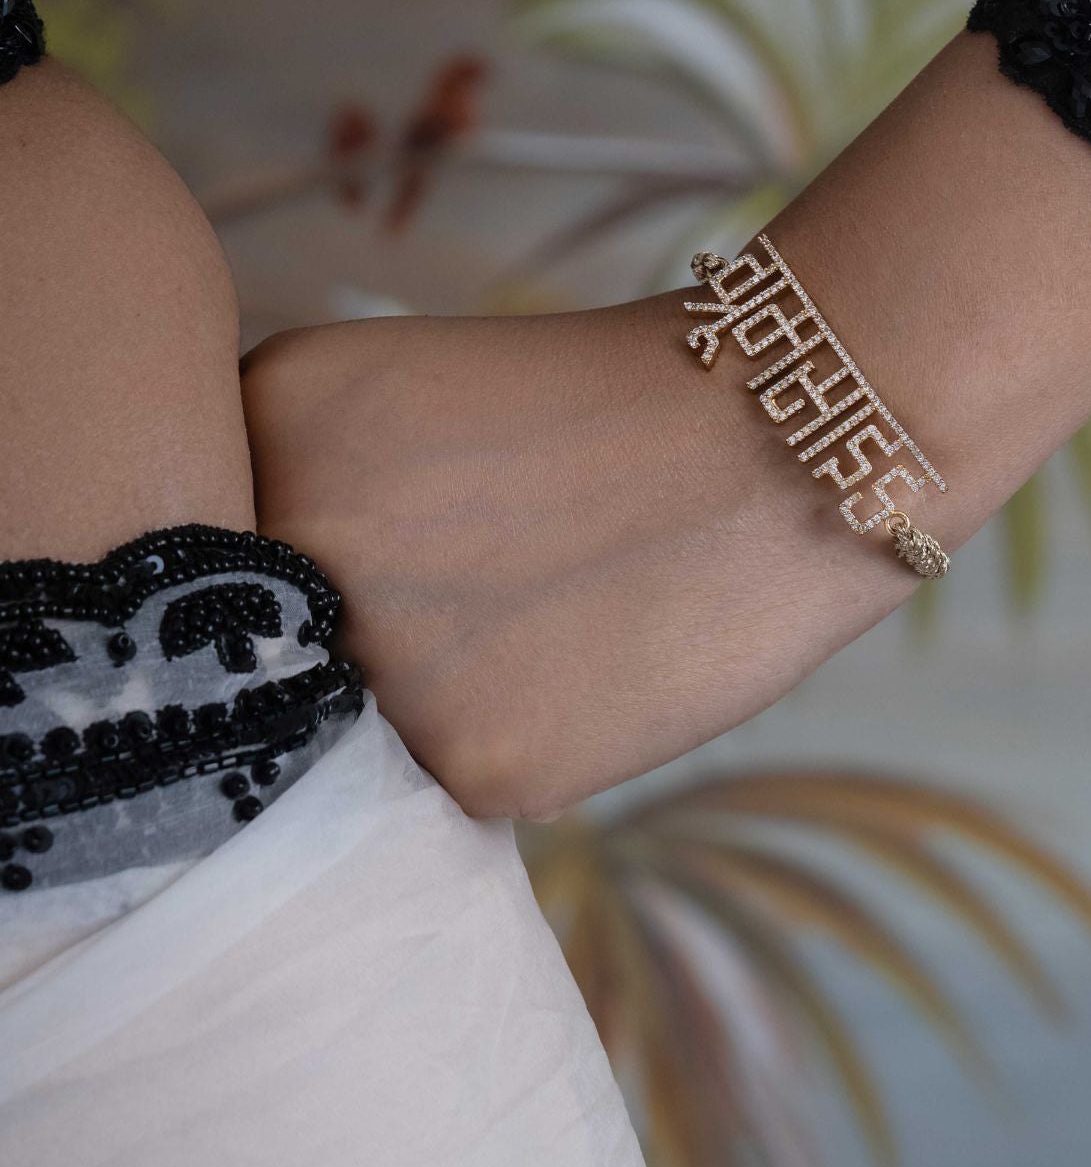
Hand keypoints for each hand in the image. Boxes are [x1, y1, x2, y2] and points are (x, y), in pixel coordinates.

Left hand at [242, 34, 1090, 816]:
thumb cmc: (620, 402)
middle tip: (481, 570)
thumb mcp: (412, 388)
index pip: (217, 530)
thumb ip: (299, 480)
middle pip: (266, 635)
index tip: (392, 521)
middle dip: (350, 618)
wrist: (799, 435)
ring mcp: (380, 655)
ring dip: (422, 687)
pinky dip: (504, 733)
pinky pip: (444, 778)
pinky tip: (578, 659)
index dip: (298, 540)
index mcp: (276, 408)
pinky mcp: (475, 762)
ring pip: (352, 721)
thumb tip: (230, 624)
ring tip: (540, 608)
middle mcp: (297, 534)